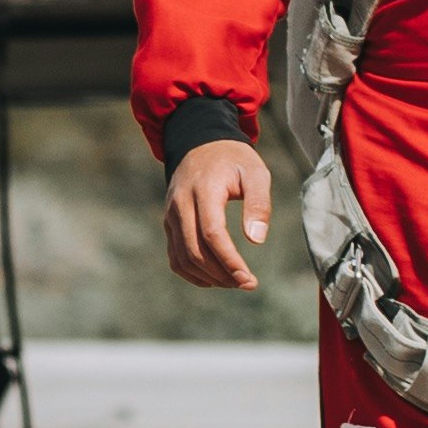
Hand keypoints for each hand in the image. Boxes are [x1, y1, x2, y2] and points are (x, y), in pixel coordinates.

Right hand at [160, 139, 271, 290]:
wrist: (201, 143)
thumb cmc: (234, 160)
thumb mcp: (256, 173)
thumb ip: (258, 204)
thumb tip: (257, 240)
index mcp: (204, 189)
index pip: (212, 233)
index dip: (229, 260)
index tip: (248, 278)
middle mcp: (181, 204)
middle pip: (195, 251)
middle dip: (222, 274)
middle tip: (247, 283)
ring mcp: (171, 214)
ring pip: (182, 258)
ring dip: (208, 277)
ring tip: (234, 281)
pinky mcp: (169, 223)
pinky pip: (175, 256)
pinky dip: (192, 273)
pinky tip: (214, 278)